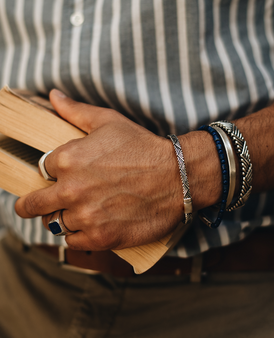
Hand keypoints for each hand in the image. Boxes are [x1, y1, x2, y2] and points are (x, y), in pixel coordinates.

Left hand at [15, 90, 184, 250]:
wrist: (177, 176)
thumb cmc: (143, 147)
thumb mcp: (108, 121)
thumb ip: (76, 111)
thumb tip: (53, 96)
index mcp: (67, 160)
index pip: (40, 171)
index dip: (49, 174)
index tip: (55, 178)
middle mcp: (70, 190)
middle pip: (32, 205)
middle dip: (33, 204)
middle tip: (38, 205)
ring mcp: (85, 216)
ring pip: (54, 224)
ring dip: (62, 218)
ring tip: (77, 211)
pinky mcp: (100, 237)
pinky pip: (73, 241)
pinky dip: (78, 234)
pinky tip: (90, 223)